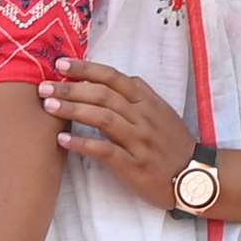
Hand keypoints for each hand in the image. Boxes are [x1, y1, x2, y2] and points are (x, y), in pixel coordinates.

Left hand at [48, 60, 196, 211]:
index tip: (61, 64)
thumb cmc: (173, 144)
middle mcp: (144, 117)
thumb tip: (108, 79)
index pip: (114, 78)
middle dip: (71, 88)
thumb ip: (137, 95)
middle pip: (103, 95)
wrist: (195, 176)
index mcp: (148, 102)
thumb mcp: (161, 113)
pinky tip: (63, 140)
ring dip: (73, 110)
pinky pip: (106, 151)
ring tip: (49, 106)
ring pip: (103, 118)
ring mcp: (140, 141)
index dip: (87, 69)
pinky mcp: (135, 165)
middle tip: (44, 87)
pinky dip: (83, 144)